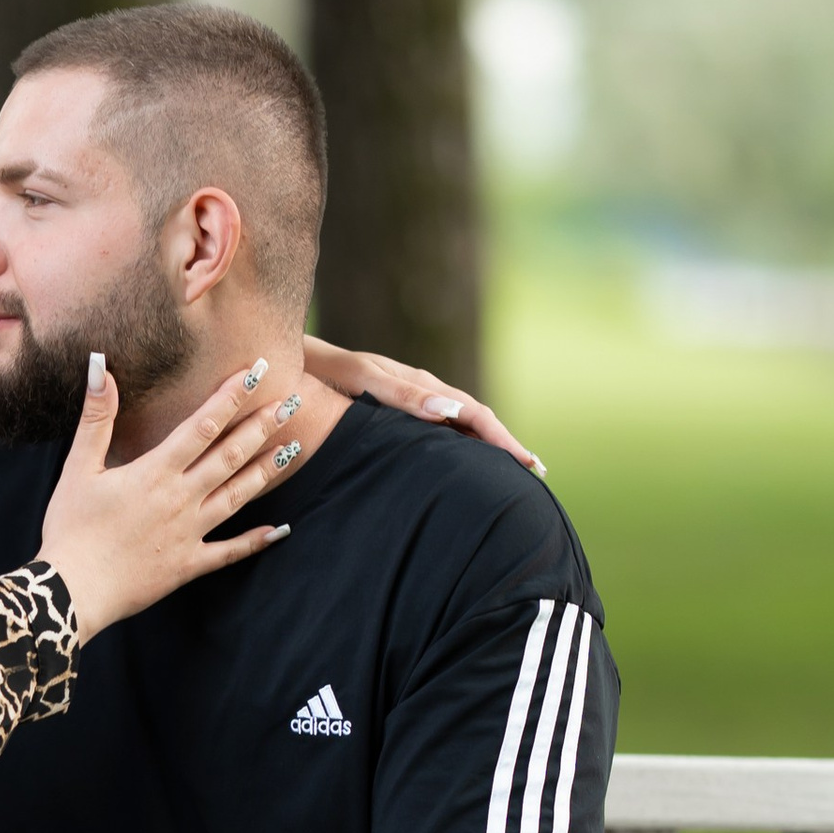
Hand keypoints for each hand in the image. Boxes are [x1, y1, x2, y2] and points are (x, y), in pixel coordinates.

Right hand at [38, 356, 294, 640]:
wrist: (74, 589)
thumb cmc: (71, 528)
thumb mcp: (77, 467)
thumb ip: (96, 417)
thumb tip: (99, 366)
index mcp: (155, 472)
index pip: (202, 426)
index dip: (231, 397)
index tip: (257, 373)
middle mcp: (180, 498)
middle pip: (230, 456)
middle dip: (261, 427)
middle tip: (291, 404)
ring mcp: (189, 533)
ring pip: (237, 497)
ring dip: (265, 471)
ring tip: (292, 449)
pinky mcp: (188, 565)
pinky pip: (228, 551)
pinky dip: (255, 541)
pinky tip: (279, 530)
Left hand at [303, 338, 542, 472]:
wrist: (297, 361)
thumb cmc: (325, 372)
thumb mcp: (363, 380)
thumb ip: (402, 394)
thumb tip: (450, 410)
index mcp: (421, 385)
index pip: (475, 413)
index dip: (503, 439)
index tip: (528, 463)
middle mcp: (423, 392)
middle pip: (476, 419)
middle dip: (505, 444)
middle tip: (535, 471)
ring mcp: (413, 401)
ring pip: (461, 425)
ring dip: (488, 445)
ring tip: (511, 470)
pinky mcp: (400, 412)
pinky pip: (441, 430)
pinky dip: (463, 444)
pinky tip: (465, 462)